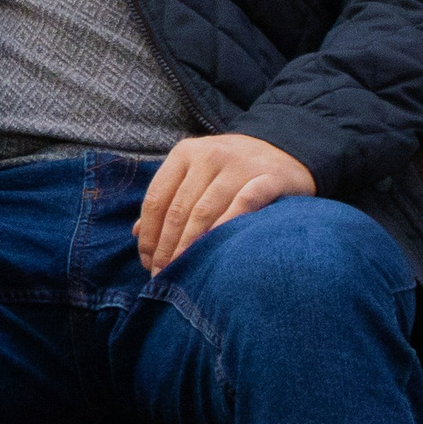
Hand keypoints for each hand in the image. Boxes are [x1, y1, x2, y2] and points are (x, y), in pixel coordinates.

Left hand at [137, 134, 314, 272]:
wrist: (286, 148)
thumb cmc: (231, 168)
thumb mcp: (196, 172)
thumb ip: (169, 197)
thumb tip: (136, 231)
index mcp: (184, 153)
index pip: (157, 198)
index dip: (149, 234)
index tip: (147, 261)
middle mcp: (209, 156)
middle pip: (179, 210)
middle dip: (167, 247)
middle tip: (163, 275)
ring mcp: (239, 165)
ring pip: (205, 211)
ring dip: (190, 246)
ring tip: (183, 272)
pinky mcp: (268, 177)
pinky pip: (244, 205)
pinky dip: (226, 228)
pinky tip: (218, 252)